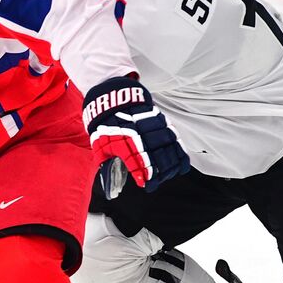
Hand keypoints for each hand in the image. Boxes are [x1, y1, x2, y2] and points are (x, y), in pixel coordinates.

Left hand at [83, 77, 189, 191]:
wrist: (115, 97)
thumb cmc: (106, 125)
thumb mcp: (100, 144)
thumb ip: (106, 162)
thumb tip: (108, 180)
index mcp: (123, 141)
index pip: (136, 162)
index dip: (143, 175)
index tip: (146, 185)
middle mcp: (140, 134)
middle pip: (155, 157)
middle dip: (159, 173)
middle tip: (156, 181)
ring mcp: (153, 127)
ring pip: (168, 150)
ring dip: (170, 165)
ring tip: (169, 175)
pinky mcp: (162, 121)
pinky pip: (175, 140)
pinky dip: (180, 154)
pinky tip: (181, 165)